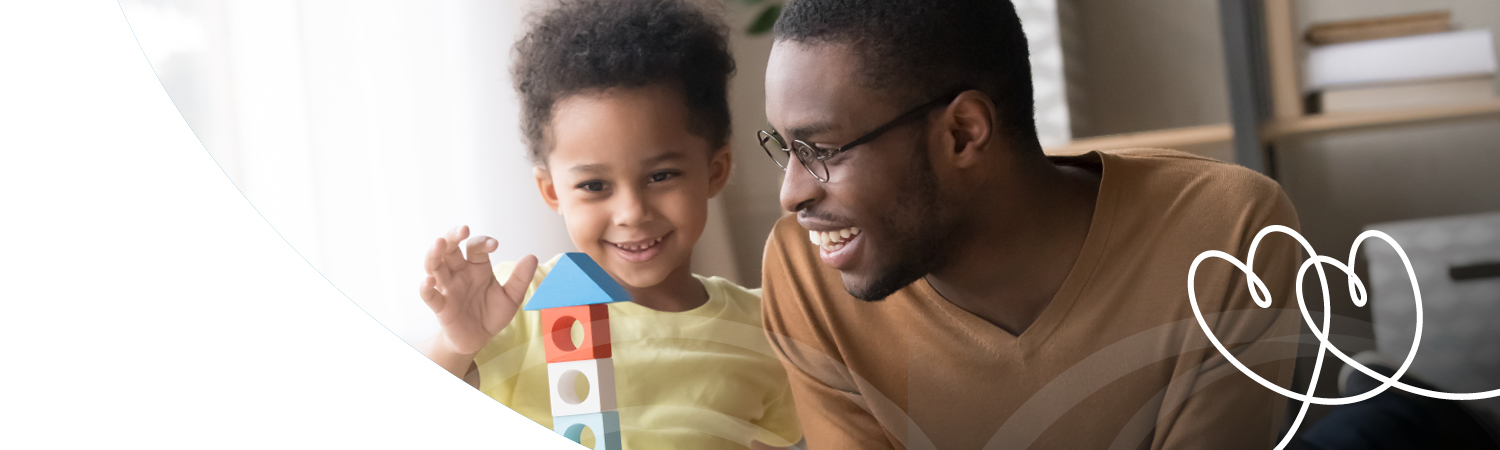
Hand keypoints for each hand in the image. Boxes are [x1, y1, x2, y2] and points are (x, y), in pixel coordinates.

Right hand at [419, 225, 537, 355]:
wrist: (479, 339)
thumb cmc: (491, 314)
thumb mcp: (511, 297)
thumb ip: (519, 279)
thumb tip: (532, 257)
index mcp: (477, 267)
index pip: (476, 247)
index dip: (483, 242)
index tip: (494, 245)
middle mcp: (459, 273)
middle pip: (450, 249)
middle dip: (453, 236)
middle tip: (463, 229)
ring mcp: (447, 288)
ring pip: (434, 266)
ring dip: (435, 254)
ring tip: (439, 243)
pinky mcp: (441, 306)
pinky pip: (429, 295)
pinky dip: (425, 288)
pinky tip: (428, 281)